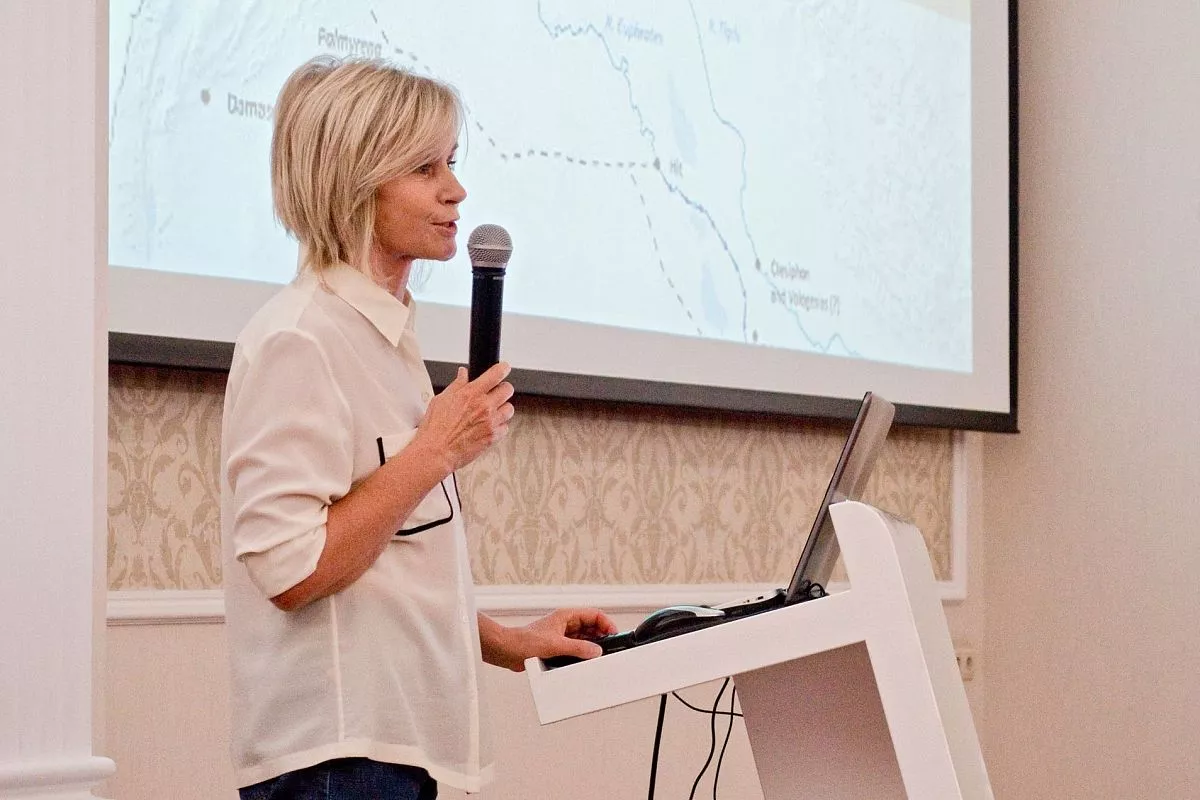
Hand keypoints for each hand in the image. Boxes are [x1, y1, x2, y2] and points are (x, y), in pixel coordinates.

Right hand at [416, 363, 514, 471]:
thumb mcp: (441, 399)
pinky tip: (489, 426)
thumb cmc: (435, 429)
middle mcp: (484, 406)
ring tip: (492, 412)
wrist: (436, 452)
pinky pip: (505, 427)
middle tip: (496, 393)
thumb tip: (463, 374)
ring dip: (502, 408)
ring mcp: (490, 422)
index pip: (496, 374)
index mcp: (471, 393)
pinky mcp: (493, 436)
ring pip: (510, 409)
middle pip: (508, 389)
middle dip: (503, 389)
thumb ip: (457, 385)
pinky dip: (499, 426)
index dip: (503, 368)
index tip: (504, 368)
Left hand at [480, 608, 618, 671]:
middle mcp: (565, 623)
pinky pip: (576, 648)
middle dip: (601, 636)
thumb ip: (578, 648)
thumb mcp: (555, 645)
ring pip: (584, 638)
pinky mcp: (557, 646)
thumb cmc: (524, 641)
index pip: (594, 614)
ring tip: (598, 656)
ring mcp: (562, 634)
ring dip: (591, 646)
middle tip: (609, 648)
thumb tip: (596, 651)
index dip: (606, 623)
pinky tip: (585, 661)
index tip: (614, 635)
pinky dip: (582, 653)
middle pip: (591, 626)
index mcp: (566, 615)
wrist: (508, 650)